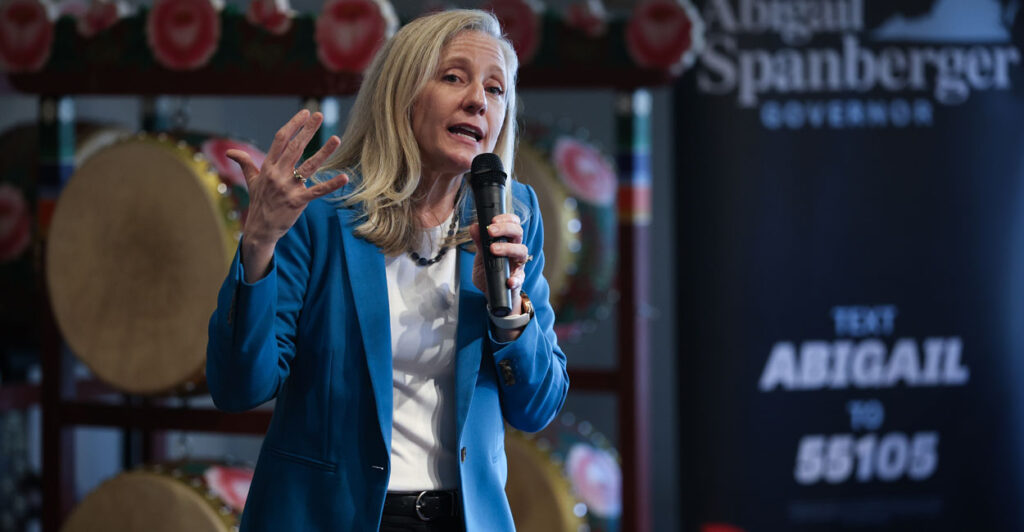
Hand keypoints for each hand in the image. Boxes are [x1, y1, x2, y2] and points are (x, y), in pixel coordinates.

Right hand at [228, 110, 346, 246]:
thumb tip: (230, 152)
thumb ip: (244, 163)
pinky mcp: (298, 202)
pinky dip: (331, 185)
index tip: (305, 113)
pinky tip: (344, 177)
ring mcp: (287, 188)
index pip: (280, 139)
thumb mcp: (251, 181)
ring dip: (324, 152)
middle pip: (295, 147)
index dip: (293, 125)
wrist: (259, 230)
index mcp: (267, 166)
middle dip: (308, 130)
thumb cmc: (259, 203)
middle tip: (319, 115)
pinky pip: (317, 191)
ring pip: (308, 166)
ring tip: (337, 139)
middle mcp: (277, 174)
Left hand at [469, 213, 530, 320]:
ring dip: (508, 248)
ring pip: (522, 251)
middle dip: (505, 228)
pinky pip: (519, 279)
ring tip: (494, 250)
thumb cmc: (489, 273)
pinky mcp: (517, 281)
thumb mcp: (480, 257)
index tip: (493, 220)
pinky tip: (508, 281)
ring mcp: (517, 266)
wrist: (491, 294)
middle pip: (518, 233)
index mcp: (507, 242)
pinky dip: (515, 279)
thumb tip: (474, 226)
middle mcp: (515, 251)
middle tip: (490, 231)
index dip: (506, 219)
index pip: (513, 224)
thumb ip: (479, 243)